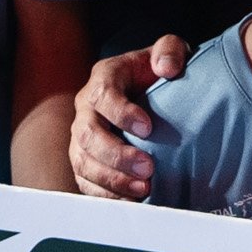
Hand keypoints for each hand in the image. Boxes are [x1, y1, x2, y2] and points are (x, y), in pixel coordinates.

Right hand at [70, 37, 192, 198]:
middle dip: (116, 154)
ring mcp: (82, 136)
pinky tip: (130, 201)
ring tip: (143, 189)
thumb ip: (170, 49)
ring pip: (82, 161)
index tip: (148, 128)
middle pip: (87, 134)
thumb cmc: (159, 73)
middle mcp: (86, 107)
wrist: (151, 93)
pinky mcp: (85, 160)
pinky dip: (105, 195)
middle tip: (148, 168)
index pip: (102, 95)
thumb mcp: (170, 51)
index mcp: (104, 77)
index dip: (121, 112)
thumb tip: (167, 67)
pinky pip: (85, 181)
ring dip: (111, 179)